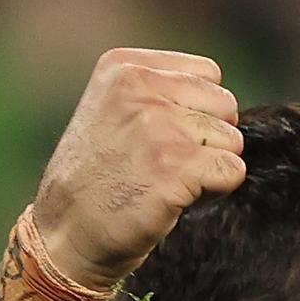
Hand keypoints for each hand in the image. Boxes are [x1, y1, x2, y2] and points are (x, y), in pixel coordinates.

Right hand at [32, 48, 245, 289]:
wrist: (67, 234)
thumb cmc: (98, 180)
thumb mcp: (113, 112)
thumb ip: (160, 94)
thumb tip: (225, 105)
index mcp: (124, 67)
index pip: (208, 73)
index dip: (199, 112)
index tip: (165, 139)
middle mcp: (140, 87)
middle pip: (225, 105)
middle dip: (210, 140)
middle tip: (169, 166)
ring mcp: (158, 125)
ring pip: (232, 140)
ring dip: (211, 168)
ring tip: (169, 182)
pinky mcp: (176, 166)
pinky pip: (232, 171)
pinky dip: (215, 192)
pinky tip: (177, 199)